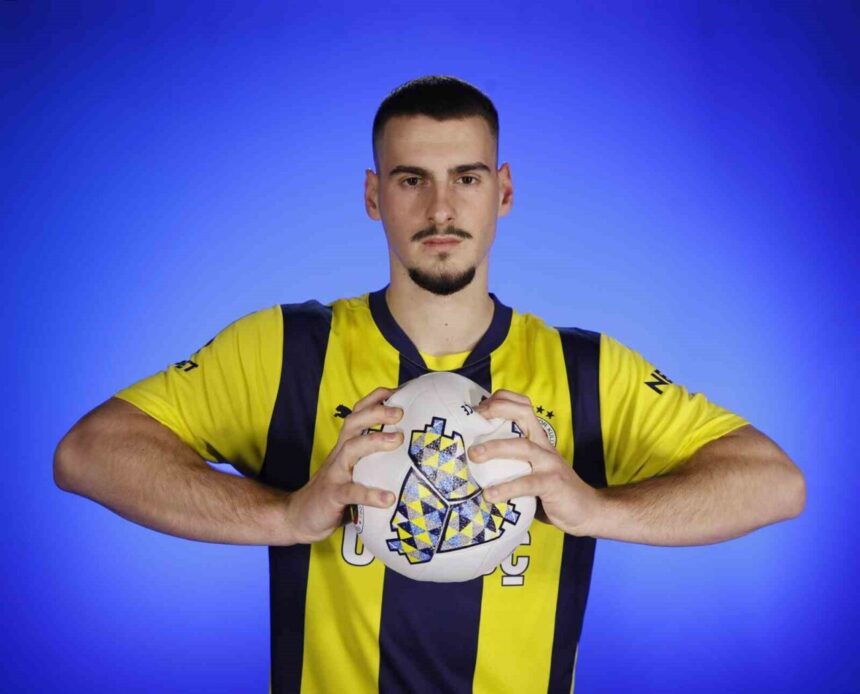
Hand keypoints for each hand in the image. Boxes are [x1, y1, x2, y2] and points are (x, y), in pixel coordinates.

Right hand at [284, 386, 403, 544]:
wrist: (299, 517)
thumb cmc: (335, 491)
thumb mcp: (353, 470)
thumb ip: (372, 461)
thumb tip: (409, 454)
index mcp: (345, 446)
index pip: (357, 414)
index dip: (374, 399)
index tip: (396, 390)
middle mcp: (340, 454)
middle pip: (353, 423)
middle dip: (376, 413)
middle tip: (400, 412)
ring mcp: (335, 473)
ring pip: (351, 449)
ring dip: (374, 441)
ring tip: (397, 439)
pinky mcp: (332, 495)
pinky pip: (351, 492)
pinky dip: (370, 494)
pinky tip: (388, 498)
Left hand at [468, 389, 601, 536]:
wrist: (587, 510)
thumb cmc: (551, 489)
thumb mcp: (532, 467)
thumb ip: (511, 458)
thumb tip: (473, 456)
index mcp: (537, 437)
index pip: (522, 405)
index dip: (500, 400)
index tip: (477, 409)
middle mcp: (544, 444)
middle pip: (523, 414)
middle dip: (496, 411)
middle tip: (472, 421)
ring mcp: (550, 463)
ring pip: (522, 446)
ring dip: (495, 448)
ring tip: (473, 455)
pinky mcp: (553, 484)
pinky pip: (528, 483)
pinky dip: (507, 488)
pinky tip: (489, 495)